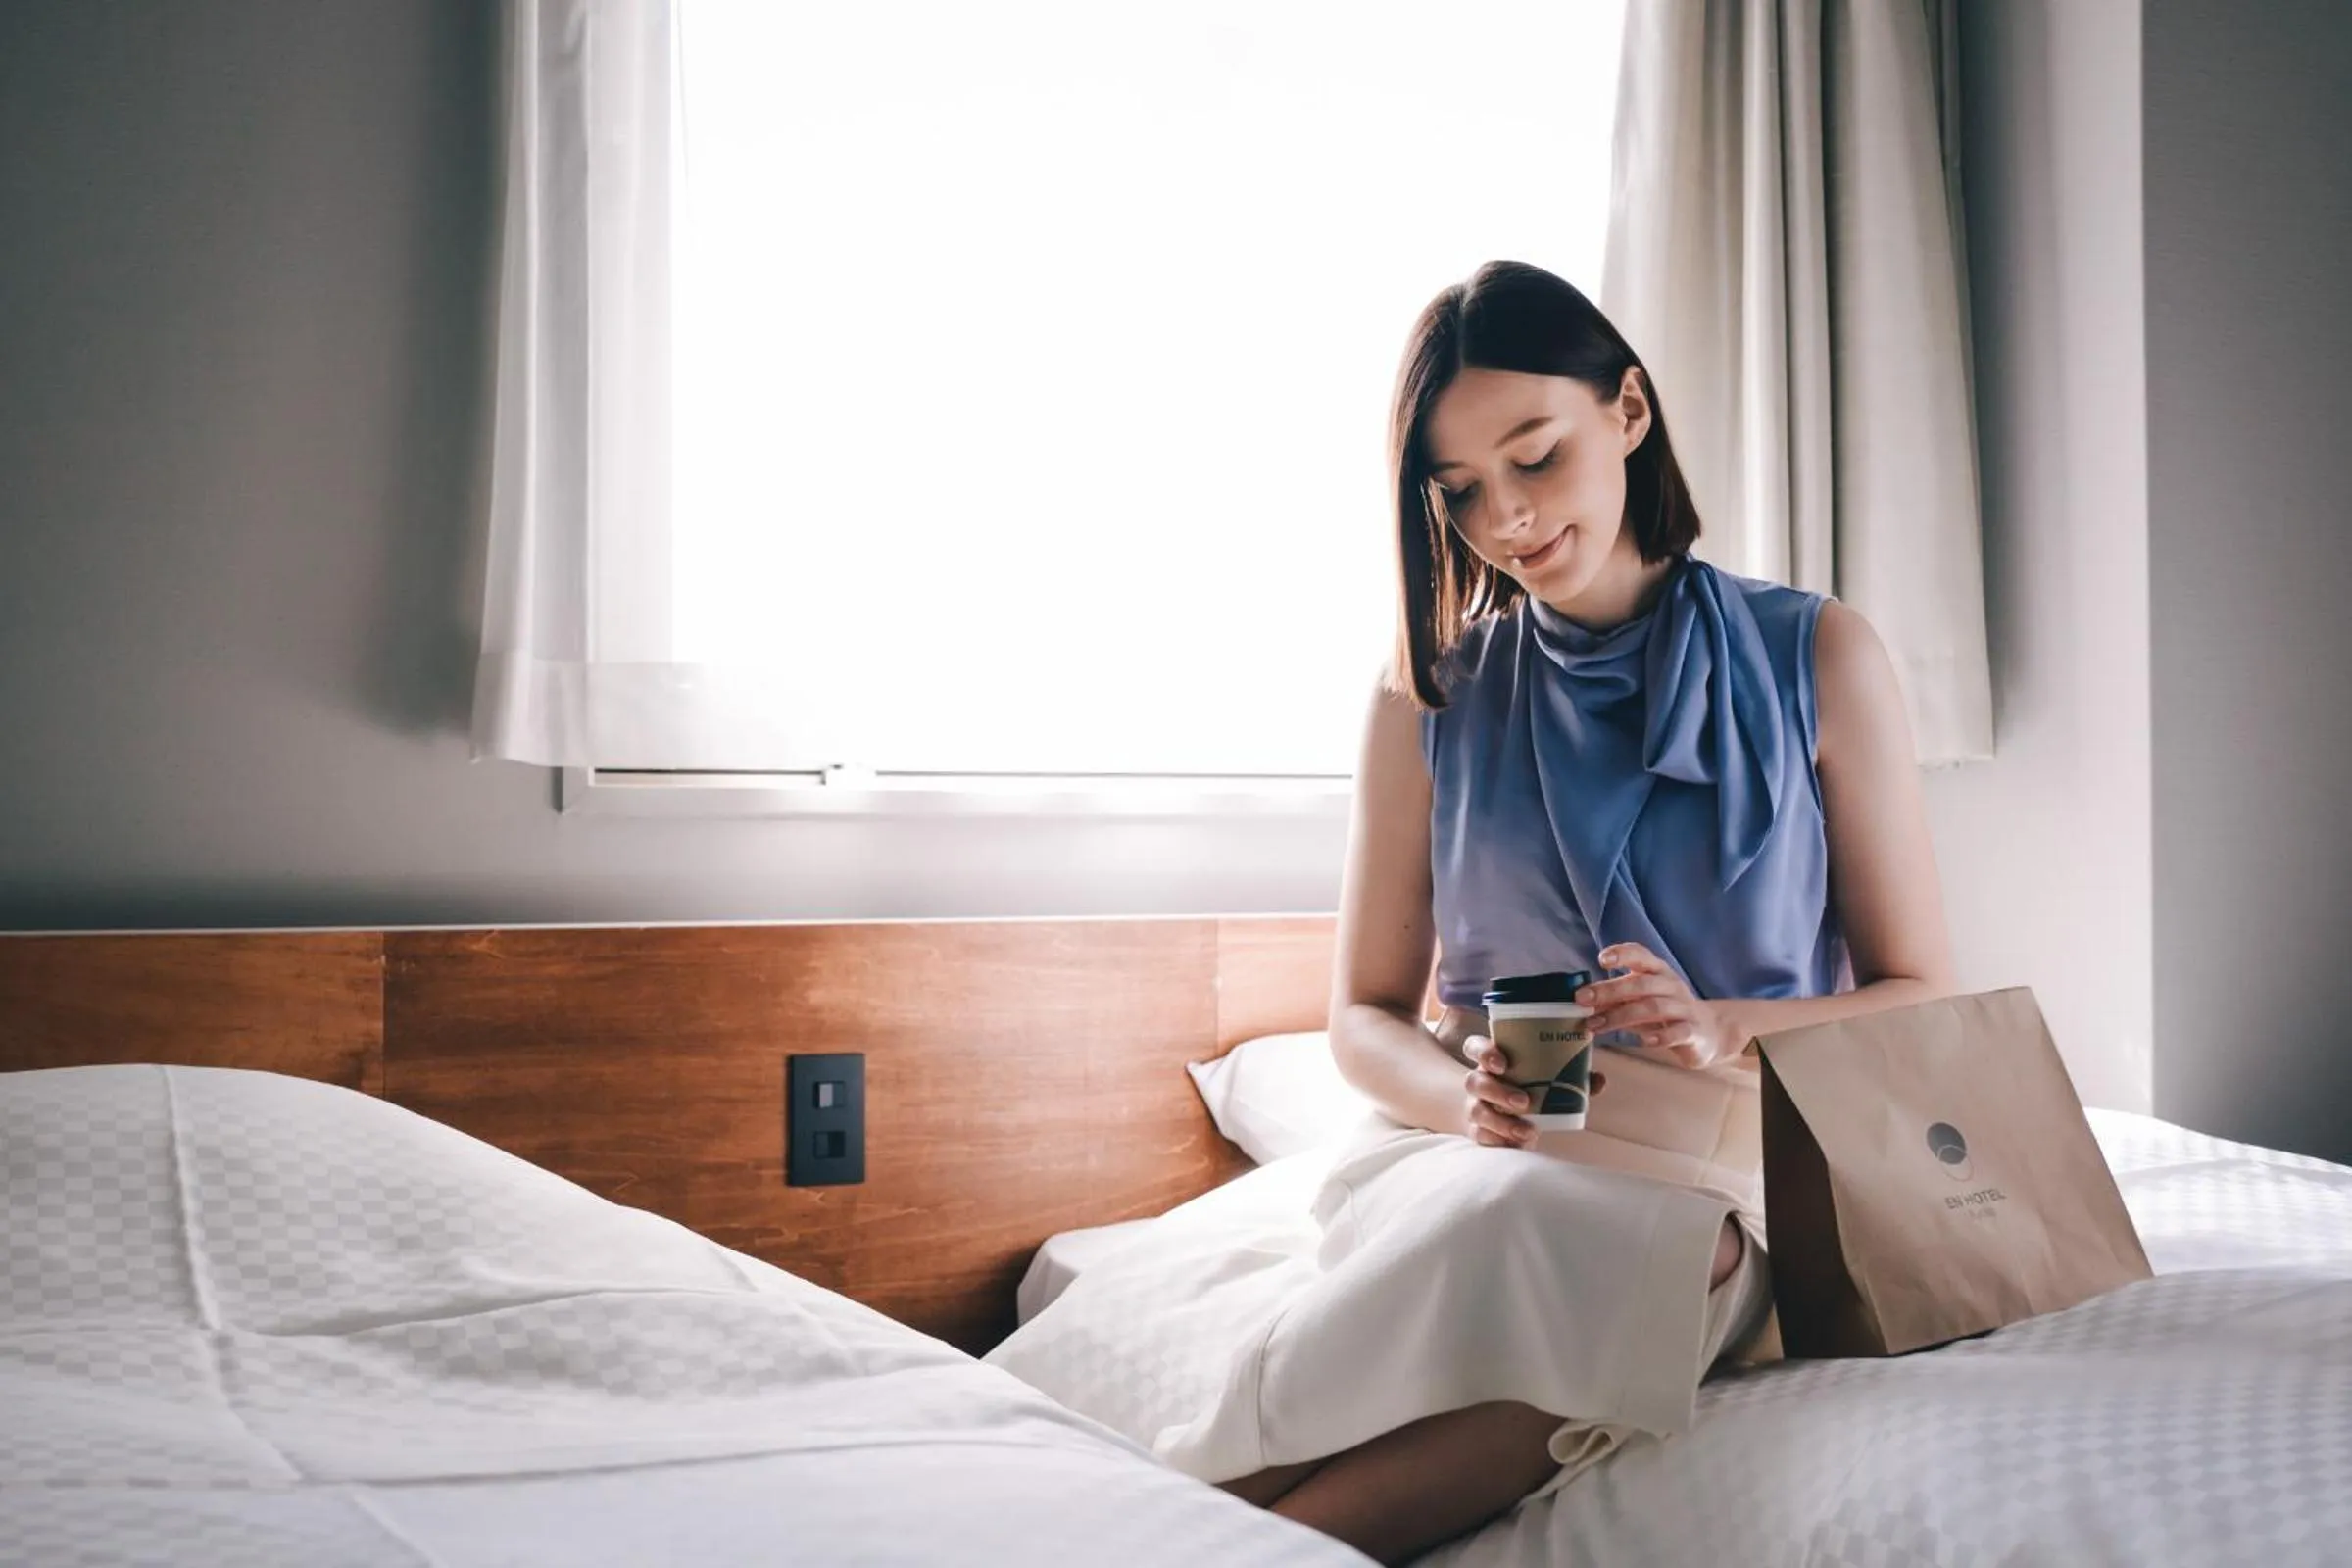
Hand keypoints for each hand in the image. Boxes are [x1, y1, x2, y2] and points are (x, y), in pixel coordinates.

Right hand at [1462, 1036, 1607, 1146]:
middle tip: (1524, 1102)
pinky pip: (1481, 1137)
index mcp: (1493, 1061)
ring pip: (1477, 1111)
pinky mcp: (1479, 1131)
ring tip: (1529, 1131)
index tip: (1502, 1064)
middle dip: (1497, 1091)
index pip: (1475, 1047)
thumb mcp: (1552, 1079)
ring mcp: (1476, 1107)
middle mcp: (1480, 1081)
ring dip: (1502, 1122)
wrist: (1515, 1118)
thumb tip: (1598, 1079)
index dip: (1483, 1052)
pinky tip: (1517, 1145)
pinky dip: (1500, 1141)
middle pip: (1475, 1081)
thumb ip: (1574, 1077)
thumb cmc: (1534, 1089)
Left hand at [1579, 943, 1747, 1068]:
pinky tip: (1644, 1041)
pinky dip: (1661, 1036)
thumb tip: (1581, 1001)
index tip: (1602, 959)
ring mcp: (1684, 1008)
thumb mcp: (1639, 1001)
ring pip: (1654, 1007)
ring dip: (1621, 1016)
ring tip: (1596, 1026)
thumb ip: (1614, 1000)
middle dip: (1610, 990)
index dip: (1623, 954)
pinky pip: (1678, 1032)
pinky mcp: (1693, 1031)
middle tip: (1582, 999)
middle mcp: (1671, 985)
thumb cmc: (1666, 1013)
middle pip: (1641, 983)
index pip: (1641, 955)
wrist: (1708, 1032)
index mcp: (1658, 972)